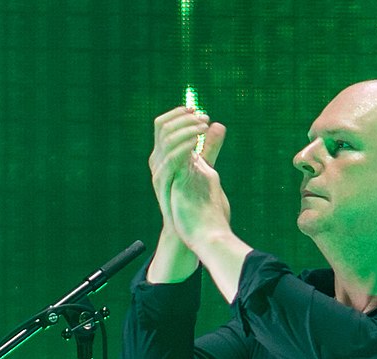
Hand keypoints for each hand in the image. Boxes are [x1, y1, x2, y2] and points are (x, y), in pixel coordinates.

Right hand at [146, 107, 227, 281]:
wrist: (194, 229)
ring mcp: (159, 172)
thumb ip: (210, 147)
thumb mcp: (205, 168)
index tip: (198, 110)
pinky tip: (197, 142)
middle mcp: (158, 161)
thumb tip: (218, 124)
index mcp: (165, 155)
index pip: (164, 124)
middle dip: (184, 118)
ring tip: (203, 128)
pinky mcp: (165, 183)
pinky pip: (170, 157)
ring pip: (166, 138)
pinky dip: (184, 146)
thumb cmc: (199, 202)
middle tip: (203, 118)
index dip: (179, 113)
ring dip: (186, 129)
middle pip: (162, 126)